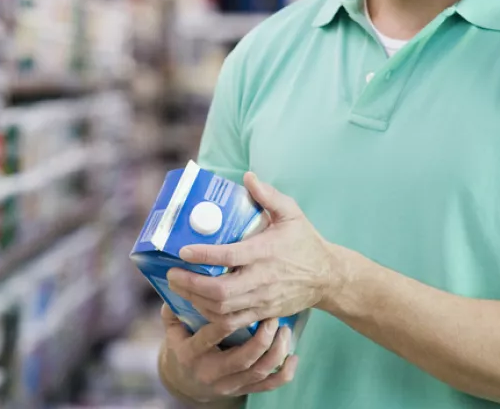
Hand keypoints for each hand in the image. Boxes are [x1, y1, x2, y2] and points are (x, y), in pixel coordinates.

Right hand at [159, 304, 298, 401]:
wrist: (185, 381)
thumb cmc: (182, 345)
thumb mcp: (173, 328)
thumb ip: (175, 306)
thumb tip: (177, 280)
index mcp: (191, 354)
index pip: (210, 336)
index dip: (226, 318)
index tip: (239, 299)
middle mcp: (210, 373)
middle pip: (242, 358)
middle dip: (261, 338)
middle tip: (272, 316)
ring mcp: (229, 384)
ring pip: (258, 372)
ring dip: (276, 351)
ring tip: (284, 330)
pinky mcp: (243, 390)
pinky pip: (268, 386)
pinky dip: (284, 373)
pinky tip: (294, 357)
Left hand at [167, 172, 338, 330]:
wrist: (327, 277)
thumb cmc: (305, 241)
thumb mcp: (291, 213)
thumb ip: (269, 196)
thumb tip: (248, 177)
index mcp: (265, 252)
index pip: (228, 256)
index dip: (203, 255)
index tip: (183, 251)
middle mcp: (262, 279)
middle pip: (220, 291)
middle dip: (191, 285)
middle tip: (172, 273)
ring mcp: (262, 300)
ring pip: (222, 310)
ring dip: (196, 301)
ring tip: (180, 287)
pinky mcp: (263, 313)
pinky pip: (231, 323)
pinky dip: (210, 317)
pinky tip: (198, 304)